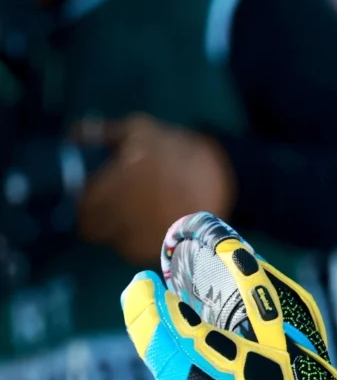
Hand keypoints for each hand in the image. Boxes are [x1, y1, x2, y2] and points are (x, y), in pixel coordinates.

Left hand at [75, 113, 233, 263]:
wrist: (224, 176)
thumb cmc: (177, 151)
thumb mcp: (139, 129)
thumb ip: (100, 134)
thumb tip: (69, 139)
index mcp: (116, 184)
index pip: (81, 208)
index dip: (83, 202)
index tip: (92, 196)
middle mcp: (126, 214)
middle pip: (92, 230)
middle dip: (98, 218)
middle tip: (113, 207)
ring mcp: (144, 235)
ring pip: (113, 242)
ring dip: (117, 231)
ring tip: (136, 215)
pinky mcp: (160, 250)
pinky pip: (135, 250)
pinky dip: (138, 241)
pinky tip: (151, 225)